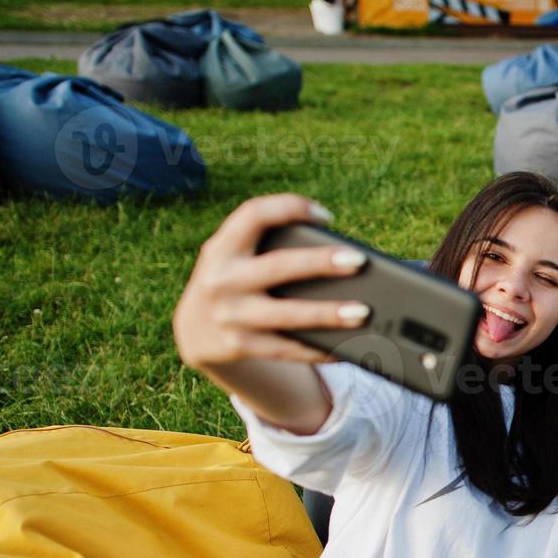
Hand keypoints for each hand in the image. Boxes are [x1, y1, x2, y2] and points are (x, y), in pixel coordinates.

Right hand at [174, 195, 364, 371]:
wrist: (194, 330)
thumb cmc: (236, 281)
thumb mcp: (237, 258)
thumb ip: (270, 248)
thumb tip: (340, 259)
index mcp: (222, 247)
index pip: (254, 215)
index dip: (289, 208)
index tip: (326, 216)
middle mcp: (221, 278)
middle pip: (278, 266)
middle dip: (320, 262)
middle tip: (359, 261)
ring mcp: (229, 315)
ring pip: (286, 315)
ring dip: (327, 314)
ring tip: (363, 312)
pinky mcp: (239, 346)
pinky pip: (287, 349)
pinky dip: (318, 349)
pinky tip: (345, 347)